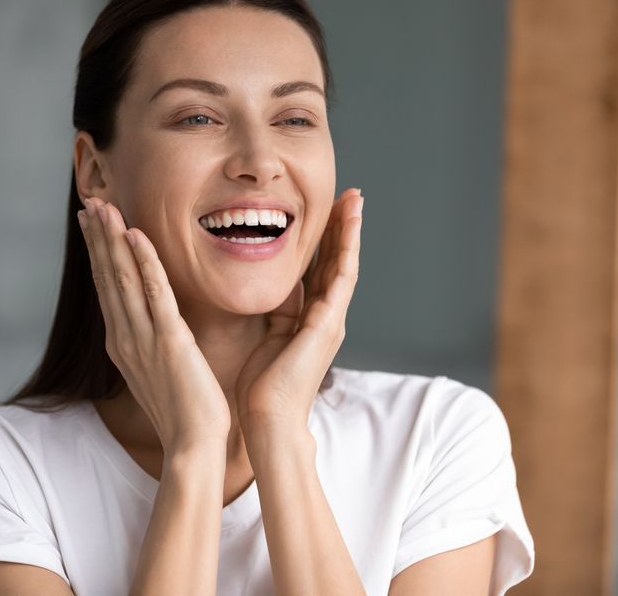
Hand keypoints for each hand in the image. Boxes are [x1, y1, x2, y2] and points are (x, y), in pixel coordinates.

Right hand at [78, 198, 230, 451]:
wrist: (193, 445)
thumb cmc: (183, 412)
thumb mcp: (159, 371)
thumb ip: (152, 343)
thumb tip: (154, 324)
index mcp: (123, 343)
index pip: (108, 289)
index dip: (99, 254)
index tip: (92, 224)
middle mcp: (125, 338)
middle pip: (108, 278)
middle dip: (98, 238)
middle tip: (90, 202)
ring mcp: (143, 339)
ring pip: (124, 279)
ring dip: (112, 240)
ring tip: (104, 207)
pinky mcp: (169, 342)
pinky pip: (155, 294)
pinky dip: (144, 262)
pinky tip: (136, 235)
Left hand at [234, 188, 363, 431]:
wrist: (269, 420)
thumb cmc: (263, 388)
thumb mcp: (269, 338)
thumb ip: (278, 312)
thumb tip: (275, 287)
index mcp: (311, 320)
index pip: (321, 271)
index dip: (326, 241)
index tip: (327, 212)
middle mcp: (327, 317)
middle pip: (337, 262)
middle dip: (343, 228)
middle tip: (350, 195)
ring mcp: (331, 320)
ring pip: (344, 265)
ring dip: (350, 231)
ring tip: (354, 201)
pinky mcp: (327, 324)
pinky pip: (339, 278)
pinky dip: (345, 250)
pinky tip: (348, 226)